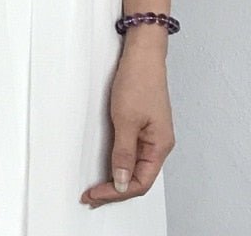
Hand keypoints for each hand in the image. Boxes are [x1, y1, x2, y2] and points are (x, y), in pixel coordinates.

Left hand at [80, 40, 174, 207]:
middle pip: (138, 177)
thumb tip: (120, 182)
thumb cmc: (139, 80)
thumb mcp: (126, 120)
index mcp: (160, 146)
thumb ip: (123, 153)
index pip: (139, 182)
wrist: (142, 53)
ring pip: (135, 166)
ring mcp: (151, 133)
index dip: (116, 193)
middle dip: (115, 190)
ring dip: (116, 177)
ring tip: (97, 187)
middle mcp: (158, 143)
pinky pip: (132, 151)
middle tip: (91, 196)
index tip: (94, 195)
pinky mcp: (142, 123)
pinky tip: (107, 165)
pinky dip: (118, 162)